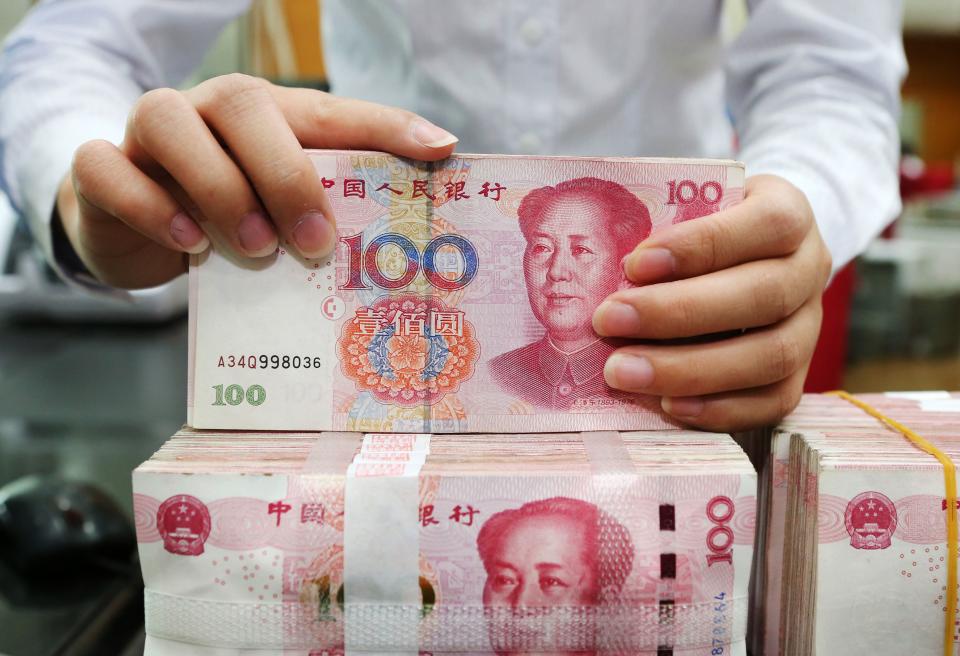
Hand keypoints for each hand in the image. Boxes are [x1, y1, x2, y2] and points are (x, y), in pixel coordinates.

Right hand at [58, 74, 458, 288]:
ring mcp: (150, 136)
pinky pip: (107, 169)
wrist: (131, 225)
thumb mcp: (279, 213)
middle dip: (285, 174)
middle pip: (243, 103)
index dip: (387, 125)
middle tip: (315, 241)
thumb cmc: (225, 215)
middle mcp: (209, 112)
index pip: (332, 111)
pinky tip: (186, 242)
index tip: (440, 149)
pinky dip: (148, 204)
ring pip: (168, 121)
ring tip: (254, 247)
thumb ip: (327, 214)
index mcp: (267, 116)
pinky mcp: (101, 170)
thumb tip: (400, 239)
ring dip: (217, 187)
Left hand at [592, 175, 832, 431]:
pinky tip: (667, 404)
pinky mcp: (798, 375)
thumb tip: (601, 272)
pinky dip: (719, 408)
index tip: (635, 264)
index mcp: (789, 212)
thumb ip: (660, 227)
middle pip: (764, 296)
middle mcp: (809, 269)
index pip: (766, 223)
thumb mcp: (690, 205)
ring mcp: (811, 327)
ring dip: (690, 369)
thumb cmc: (704, 226)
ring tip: (623, 372)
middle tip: (609, 321)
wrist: (750, 257)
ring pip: (771, 355)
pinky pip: (773, 401)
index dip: (702, 245)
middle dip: (679, 313)